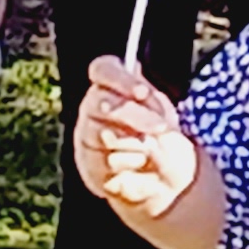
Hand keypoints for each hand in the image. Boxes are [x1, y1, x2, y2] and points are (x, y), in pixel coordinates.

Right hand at [71, 55, 198, 225]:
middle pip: (102, 102)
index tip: (144, 92)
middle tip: (161, 128)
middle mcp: (91, 107)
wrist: (162, 178)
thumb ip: (148, 98)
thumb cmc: (158, 137)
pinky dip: (131, 164)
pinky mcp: (88, 165)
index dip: (121, 79)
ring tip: (149, 149)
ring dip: (137, 143)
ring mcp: (86, 136)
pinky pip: (108, 161)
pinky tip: (137, 165)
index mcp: (109, 85)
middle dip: (136, 115)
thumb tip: (135, 74)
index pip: (102, 70)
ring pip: (105, 134)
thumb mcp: (161, 113)